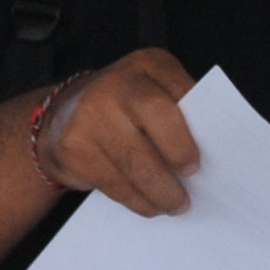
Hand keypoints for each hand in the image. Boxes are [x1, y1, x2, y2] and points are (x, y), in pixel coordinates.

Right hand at [32, 49, 199, 215]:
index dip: (191, 132)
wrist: (60, 116)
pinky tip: (149, 205)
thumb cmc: (124, 107)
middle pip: (157, 123)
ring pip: (135, 163)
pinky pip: (113, 183)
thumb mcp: (153, 91)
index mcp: (145, 64)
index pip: (180, 93)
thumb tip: (208, 151)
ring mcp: (89, 115)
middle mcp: (115, 84)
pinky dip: (137, 200)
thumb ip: (179, 109)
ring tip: (175, 205)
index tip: (199, 163)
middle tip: (191, 188)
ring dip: (160, 193)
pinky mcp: (72, 148)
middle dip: (179, 161)